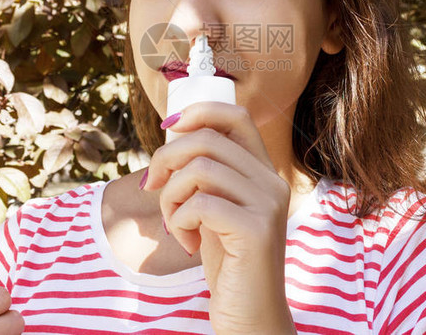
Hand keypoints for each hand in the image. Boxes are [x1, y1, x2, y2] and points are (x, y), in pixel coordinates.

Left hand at [143, 102, 296, 334]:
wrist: (251, 317)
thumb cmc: (229, 264)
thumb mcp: (216, 210)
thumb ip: (206, 176)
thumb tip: (173, 135)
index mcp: (264, 172)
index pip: (236, 116)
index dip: (198, 112)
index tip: (167, 129)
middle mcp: (272, 182)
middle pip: (207, 138)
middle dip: (166, 158)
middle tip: (152, 186)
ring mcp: (268, 205)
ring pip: (199, 169)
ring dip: (171, 195)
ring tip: (175, 223)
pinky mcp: (256, 230)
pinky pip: (200, 204)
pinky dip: (180, 220)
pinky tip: (187, 243)